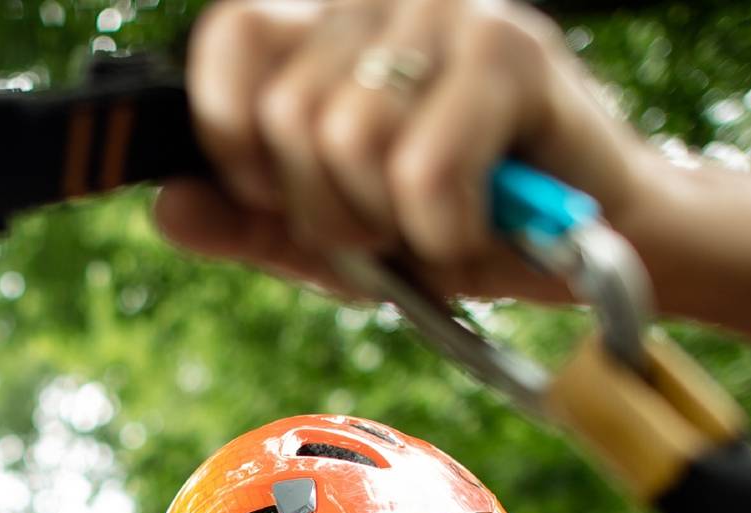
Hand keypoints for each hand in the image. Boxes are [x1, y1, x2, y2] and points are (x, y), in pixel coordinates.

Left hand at [159, 0, 657, 299]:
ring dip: (385, 223)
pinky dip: (440, 234)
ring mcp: (449, 12)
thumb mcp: (322, 237)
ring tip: (428, 224)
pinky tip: (471, 229)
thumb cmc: (446, 227)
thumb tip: (166, 202)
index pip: (230, 35)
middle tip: (380, 225)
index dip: (227, 132)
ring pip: (347, 138)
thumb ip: (240, 221)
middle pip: (284, 113)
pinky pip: (421, 169)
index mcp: (328, 28)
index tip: (267, 192)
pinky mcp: (512, 48)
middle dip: (322, 208)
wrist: (584, 250)